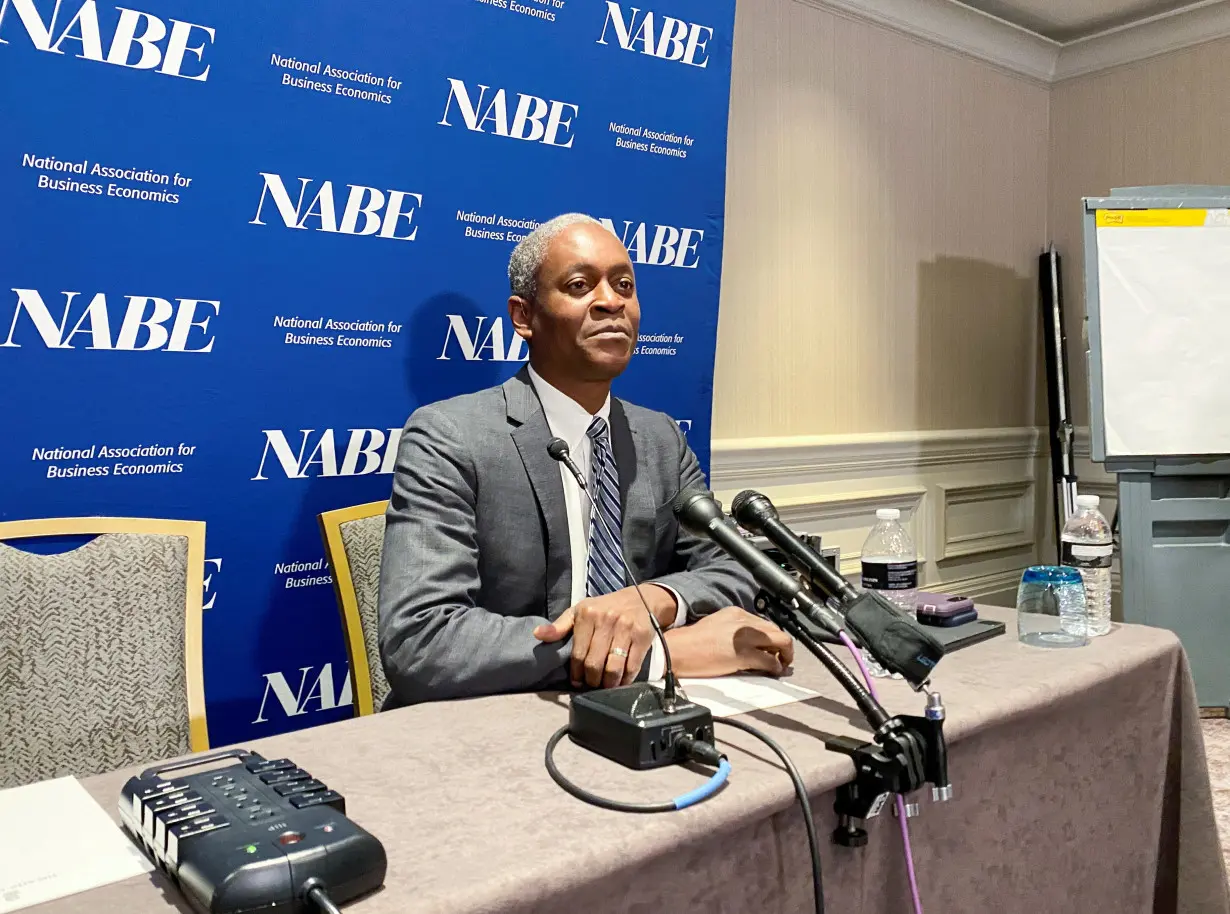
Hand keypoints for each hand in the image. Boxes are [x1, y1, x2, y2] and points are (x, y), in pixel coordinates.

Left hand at [533, 585, 677, 688]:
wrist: (641, 598)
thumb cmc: (605, 608)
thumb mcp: (579, 611)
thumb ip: (559, 626)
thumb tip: (537, 635)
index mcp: (587, 614)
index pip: (578, 654)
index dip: (576, 674)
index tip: (577, 682)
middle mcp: (606, 620)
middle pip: (594, 664)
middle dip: (592, 681)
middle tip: (591, 684)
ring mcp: (626, 628)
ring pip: (613, 668)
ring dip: (608, 684)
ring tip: (605, 685)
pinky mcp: (642, 637)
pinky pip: (632, 666)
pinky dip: (625, 679)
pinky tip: (621, 681)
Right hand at [664, 607, 793, 678]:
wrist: (675, 651)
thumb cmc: (690, 643)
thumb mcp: (716, 627)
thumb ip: (735, 632)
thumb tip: (751, 646)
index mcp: (736, 613)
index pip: (764, 623)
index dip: (772, 638)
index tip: (772, 648)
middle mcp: (743, 621)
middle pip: (775, 631)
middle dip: (783, 646)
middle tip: (782, 658)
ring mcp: (744, 637)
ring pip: (779, 642)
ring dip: (784, 655)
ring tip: (780, 665)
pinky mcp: (743, 654)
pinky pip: (769, 661)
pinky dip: (775, 668)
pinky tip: (773, 672)